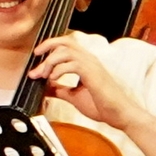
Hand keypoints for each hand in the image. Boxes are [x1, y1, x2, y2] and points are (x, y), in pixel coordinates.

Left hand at [28, 36, 155, 155]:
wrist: (120, 115)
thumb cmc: (103, 106)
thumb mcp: (74, 96)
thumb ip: (59, 89)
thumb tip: (44, 87)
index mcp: (86, 62)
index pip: (66, 45)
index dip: (50, 46)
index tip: (37, 57)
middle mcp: (89, 59)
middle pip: (65, 41)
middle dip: (47, 45)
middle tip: (35, 55)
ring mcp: (91, 65)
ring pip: (65, 51)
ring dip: (50, 61)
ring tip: (43, 74)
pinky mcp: (92, 73)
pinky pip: (71, 64)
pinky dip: (58, 70)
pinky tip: (53, 79)